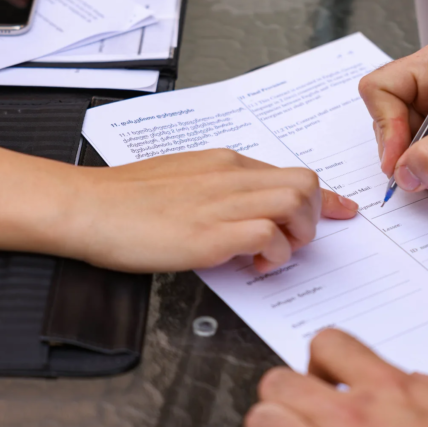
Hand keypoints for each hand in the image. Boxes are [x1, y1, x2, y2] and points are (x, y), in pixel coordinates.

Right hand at [0, 137, 358, 273]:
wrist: (85, 206)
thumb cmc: (124, 199)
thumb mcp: (181, 181)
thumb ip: (220, 189)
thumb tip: (247, 209)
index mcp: (225, 163)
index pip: (290, 172)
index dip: (324, 197)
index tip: (342, 211)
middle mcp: (231, 176)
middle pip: (304, 182)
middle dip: (312, 216)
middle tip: (288, 242)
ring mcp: (221, 202)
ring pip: (295, 202)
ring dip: (294, 234)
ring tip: (267, 253)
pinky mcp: (209, 233)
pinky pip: (268, 236)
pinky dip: (271, 254)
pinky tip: (247, 263)